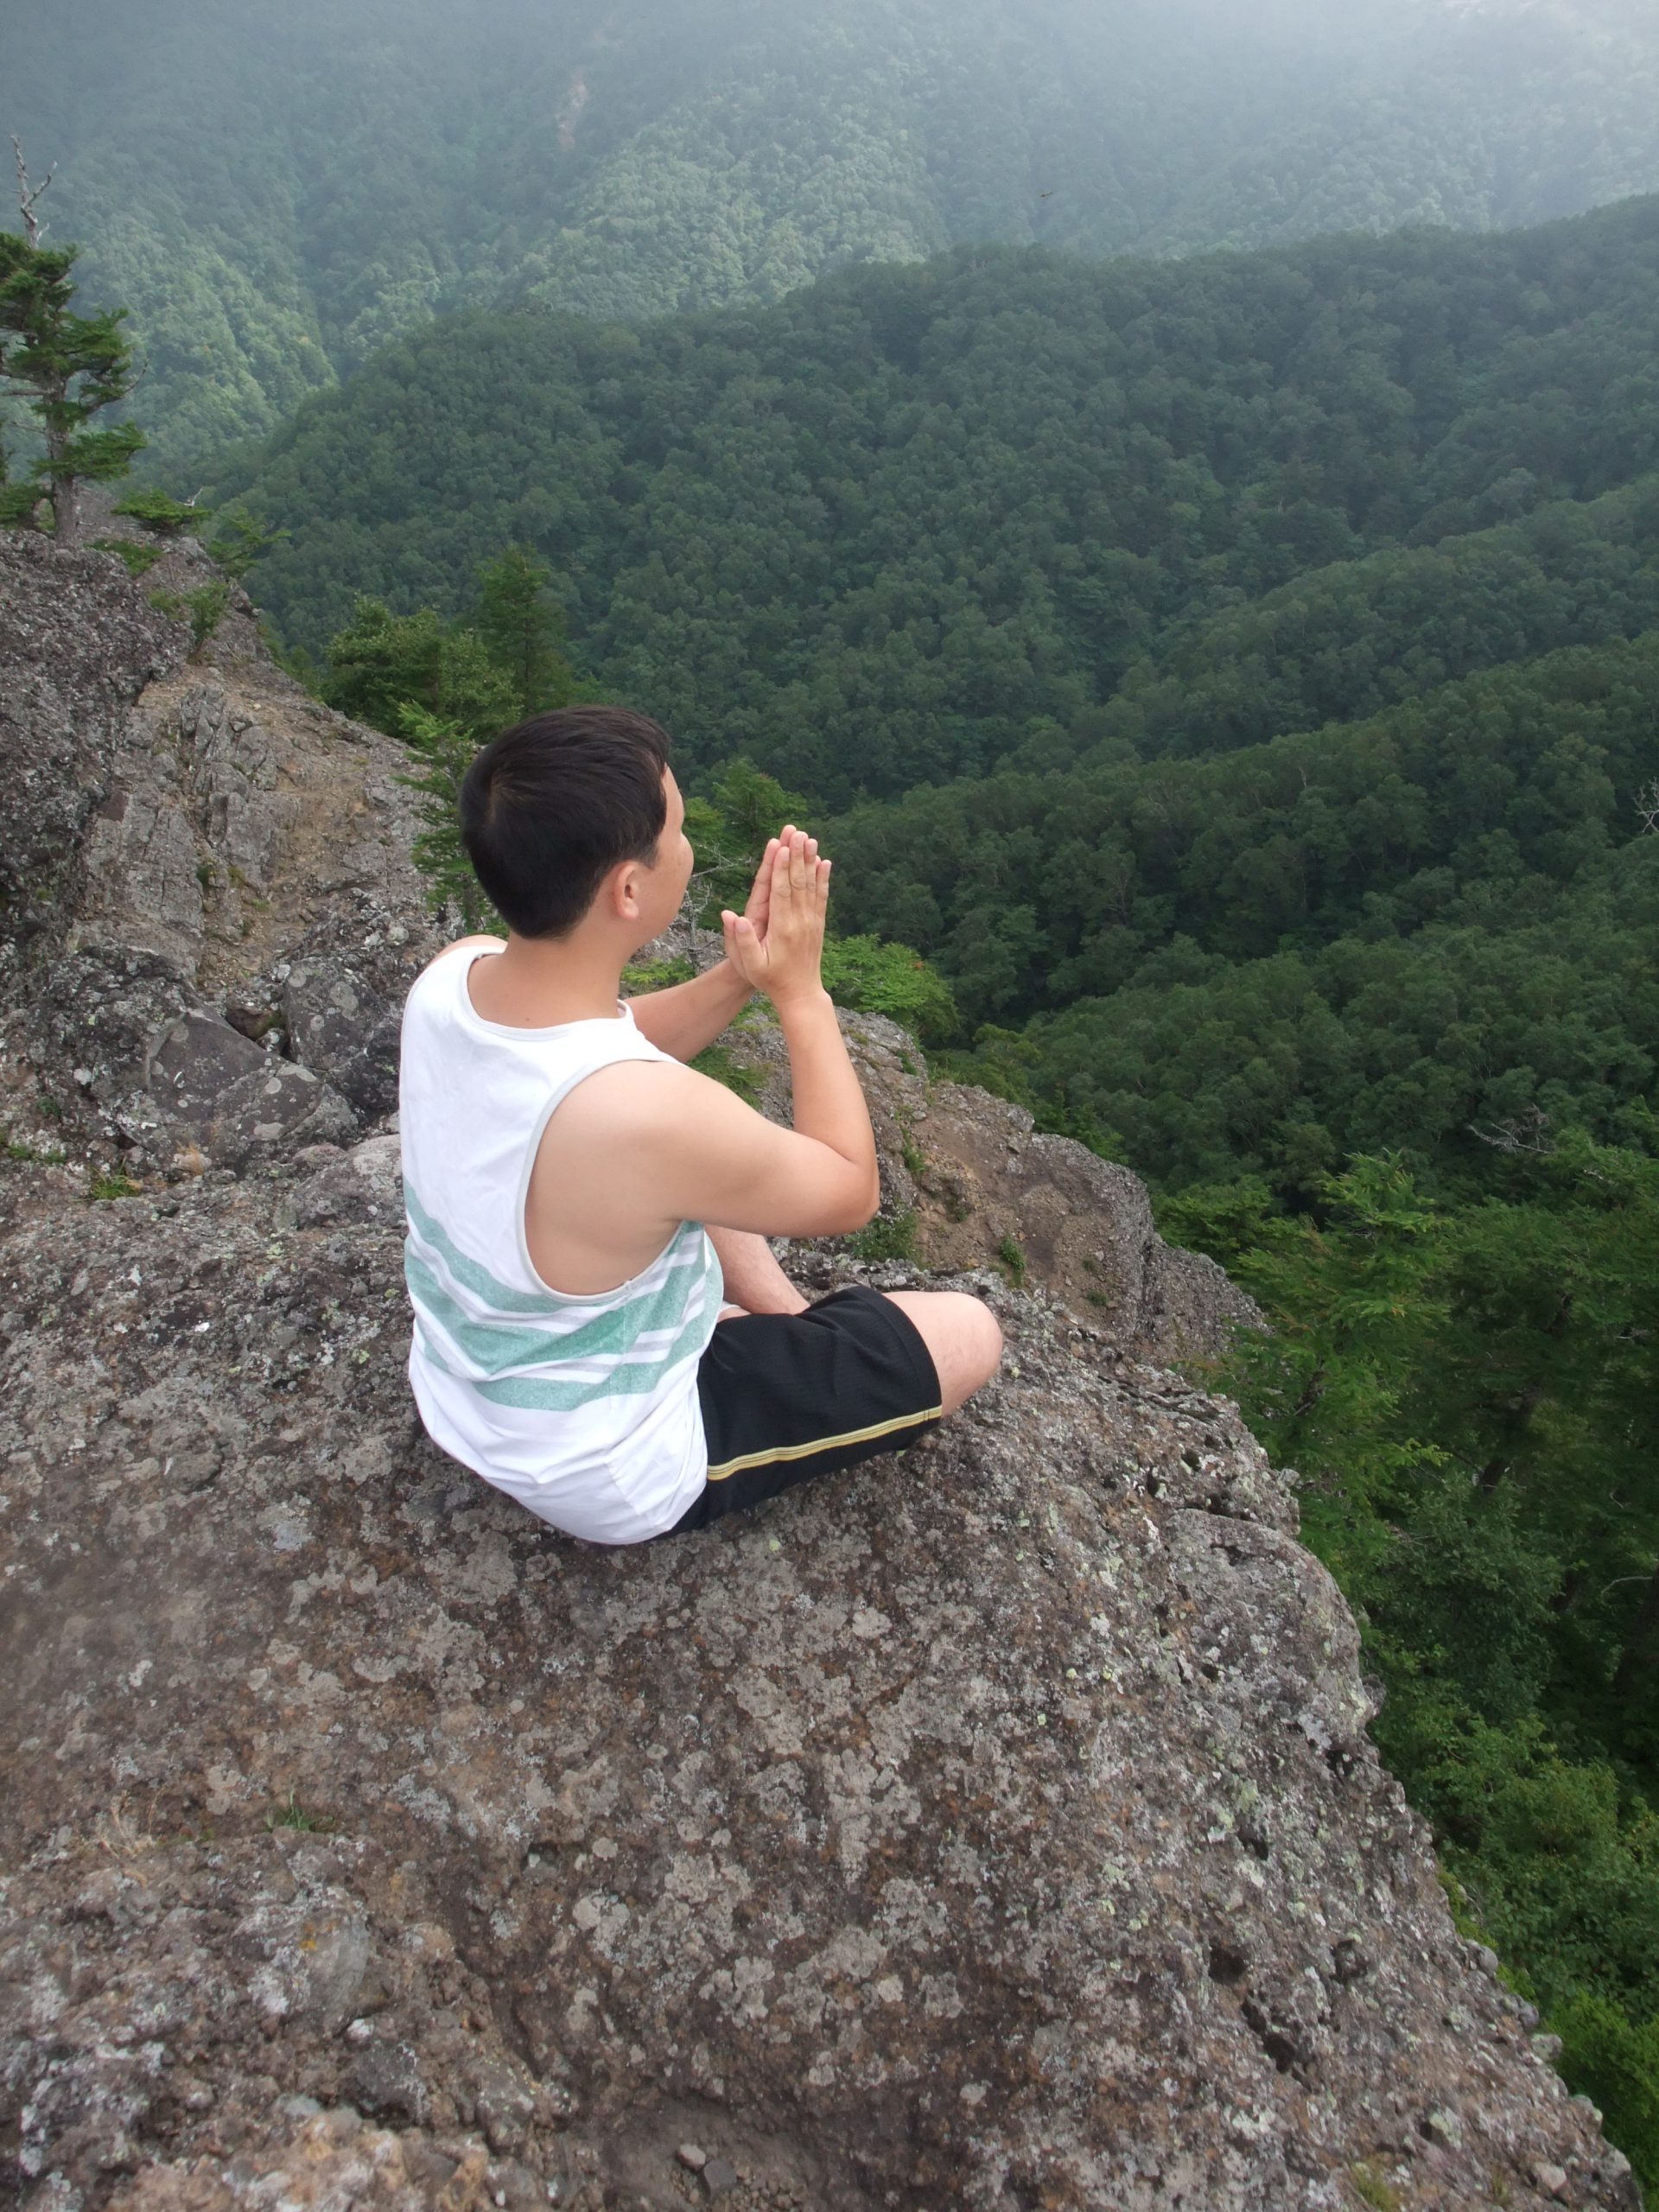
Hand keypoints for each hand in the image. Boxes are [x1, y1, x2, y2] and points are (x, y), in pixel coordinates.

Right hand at [722, 828, 829, 1008]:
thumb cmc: (770, 980)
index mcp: (782, 928)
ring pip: (812, 885)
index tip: (781, 846)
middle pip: (798, 882)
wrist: (800, 994)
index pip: (781, 892)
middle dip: (796, 855)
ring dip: (810, 861)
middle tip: (796, 832)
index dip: (781, 868)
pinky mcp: (818, 924)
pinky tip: (824, 862)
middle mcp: (800, 921)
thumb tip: (731, 916)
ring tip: (810, 839)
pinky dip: (823, 878)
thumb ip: (741, 941)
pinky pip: (821, 897)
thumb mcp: (751, 966)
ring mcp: (812, 922)